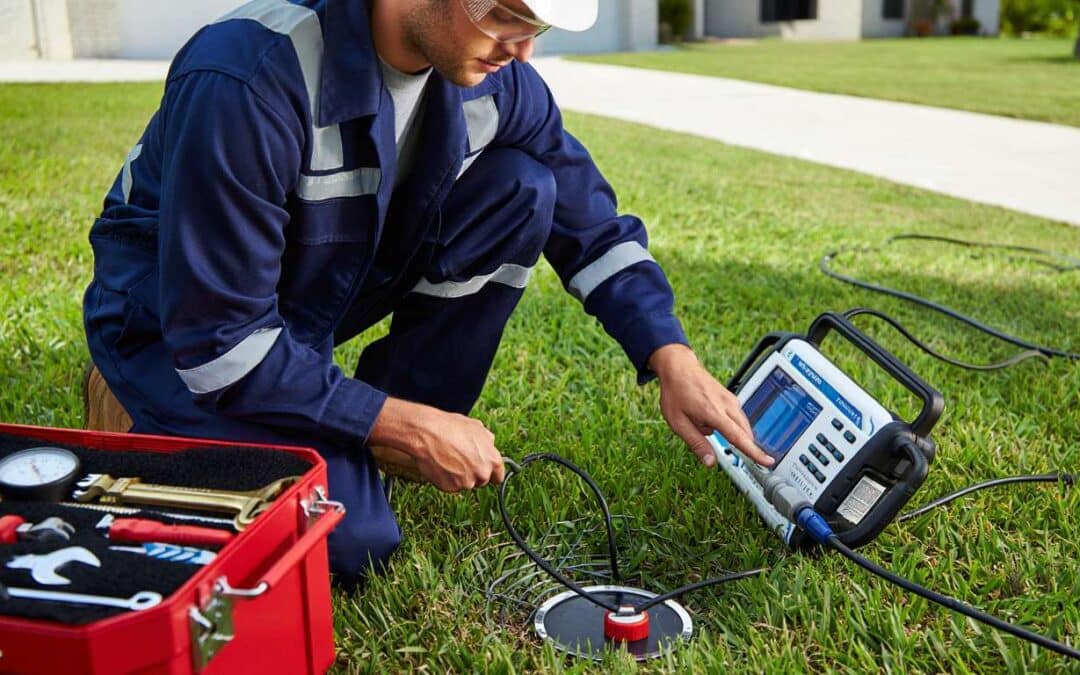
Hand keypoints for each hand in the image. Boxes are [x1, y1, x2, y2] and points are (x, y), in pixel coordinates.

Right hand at [368, 397, 504, 492]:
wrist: (427, 433)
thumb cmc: (451, 427)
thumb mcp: (476, 427)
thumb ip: (487, 440)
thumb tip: (490, 444)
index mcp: (492, 459)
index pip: (498, 476)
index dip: (491, 473)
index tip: (484, 471)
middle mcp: (482, 473)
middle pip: (482, 481)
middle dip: (474, 473)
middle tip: (460, 460)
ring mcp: (466, 482)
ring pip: (465, 484)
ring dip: (459, 476)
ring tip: (448, 458)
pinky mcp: (451, 488)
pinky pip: (451, 486)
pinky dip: (446, 479)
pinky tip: (440, 464)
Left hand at [648, 344, 774, 468]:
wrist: (678, 368)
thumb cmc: (676, 393)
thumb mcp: (678, 423)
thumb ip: (696, 443)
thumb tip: (710, 462)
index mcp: (714, 412)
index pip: (739, 437)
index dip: (754, 452)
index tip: (768, 461)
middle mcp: (727, 405)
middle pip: (744, 433)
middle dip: (734, 442)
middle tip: (710, 435)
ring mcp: (731, 400)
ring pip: (739, 426)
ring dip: (727, 431)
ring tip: (699, 419)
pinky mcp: (731, 398)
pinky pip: (735, 417)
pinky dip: (725, 423)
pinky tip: (706, 415)